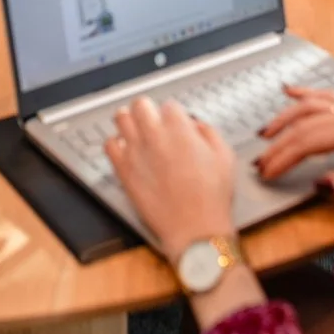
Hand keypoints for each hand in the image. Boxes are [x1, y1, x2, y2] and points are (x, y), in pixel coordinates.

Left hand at [105, 97, 236, 255]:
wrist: (194, 228)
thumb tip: (193, 124)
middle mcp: (154, 135)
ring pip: (121, 118)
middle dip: (149, 111)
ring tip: (137, 131)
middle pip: (141, 105)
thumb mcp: (225, 157)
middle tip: (154, 123)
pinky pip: (109, 145)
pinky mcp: (123, 170)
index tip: (177, 125)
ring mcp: (135, 151)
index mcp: (180, 129)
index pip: (169, 106)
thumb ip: (208, 132)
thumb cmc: (213, 196)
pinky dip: (116, 144)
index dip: (174, 116)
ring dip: (129, 121)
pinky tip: (127, 151)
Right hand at [256, 88, 333, 198]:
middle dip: (278, 144)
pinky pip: (326, 96)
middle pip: (303, 125)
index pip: (306, 142)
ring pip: (310, 106)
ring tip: (265, 132)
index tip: (268, 172)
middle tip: (260, 162)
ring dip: (285, 118)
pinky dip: (306, 93)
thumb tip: (320, 182)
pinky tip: (290, 90)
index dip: (284, 157)